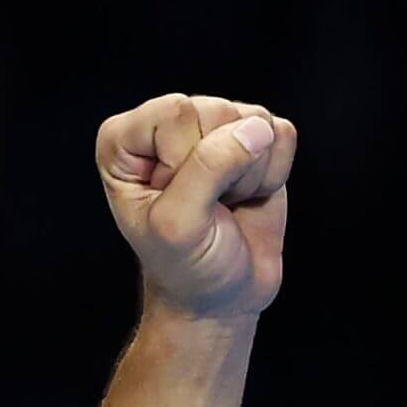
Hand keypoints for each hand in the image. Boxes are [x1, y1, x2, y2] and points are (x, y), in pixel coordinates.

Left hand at [95, 94, 295, 322]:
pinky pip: (282, 135)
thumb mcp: (179, 225)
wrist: (221, 296)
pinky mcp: (253, 138)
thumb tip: (254, 129)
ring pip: (254, 120)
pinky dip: (273, 174)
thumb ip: (208, 169)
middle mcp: (165, 125)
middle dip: (222, 168)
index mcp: (124, 141)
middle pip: (217, 110)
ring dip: (249, 174)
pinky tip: (247, 197)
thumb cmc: (185, 266)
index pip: (175, 112)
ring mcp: (212, 127)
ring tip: (225, 203)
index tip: (177, 202)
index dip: (186, 162)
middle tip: (206, 207)